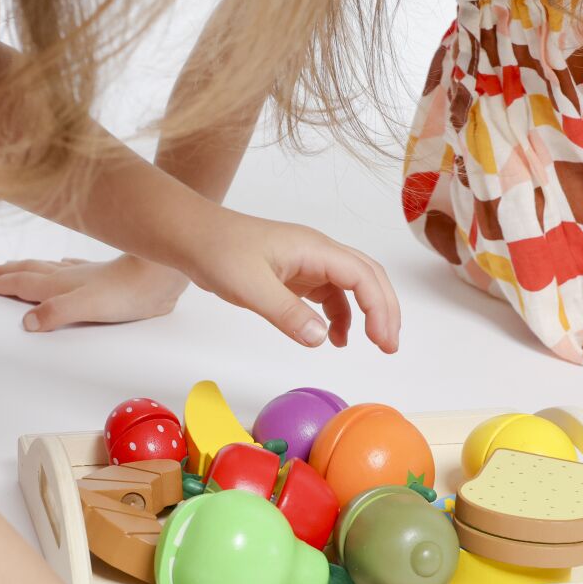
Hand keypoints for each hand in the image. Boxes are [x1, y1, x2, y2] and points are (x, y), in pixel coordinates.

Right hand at [0, 254, 187, 331]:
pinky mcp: (106, 275)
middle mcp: (70, 277)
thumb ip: (56, 313)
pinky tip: (65, 262)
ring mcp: (88, 274)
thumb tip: (28, 322)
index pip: (23, 284)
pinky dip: (63, 265)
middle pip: (31, 272)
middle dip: (8, 272)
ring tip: (16, 266)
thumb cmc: (129, 291)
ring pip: (50, 268)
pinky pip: (76, 268)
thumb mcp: (87, 307)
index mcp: (61, 286)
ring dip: (29, 268)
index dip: (2, 284)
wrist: (162, 272)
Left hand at [181, 211, 401, 351]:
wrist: (193, 237)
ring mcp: (308, 262)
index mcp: (314, 249)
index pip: (363, 276)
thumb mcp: (251, 287)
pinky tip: (333, 338)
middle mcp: (318, 252)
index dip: (379, 307)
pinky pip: (329, 294)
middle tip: (389, 346)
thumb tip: (321, 339)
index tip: (381, 340)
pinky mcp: (296, 274)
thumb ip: (287, 313)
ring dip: (367, 313)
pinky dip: (340, 315)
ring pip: (352, 285)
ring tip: (373, 343)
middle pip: (368, 277)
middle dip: (385, 310)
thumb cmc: (219, 252)